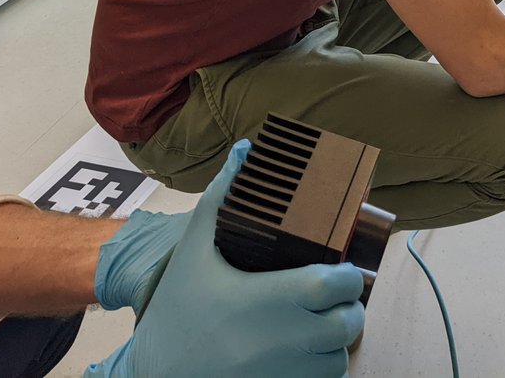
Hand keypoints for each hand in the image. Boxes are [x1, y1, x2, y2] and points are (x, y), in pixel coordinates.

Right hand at [88, 141, 365, 377]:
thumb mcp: (194, 248)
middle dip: (346, 307)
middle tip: (329, 295)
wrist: (154, 371)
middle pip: (350, 322)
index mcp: (271, 299)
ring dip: (336, 341)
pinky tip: (303, 351)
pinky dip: (322, 368)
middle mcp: (286, 340)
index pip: (340, 285)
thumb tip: (244, 150)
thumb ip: (223, 195)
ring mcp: (286, 374)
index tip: (337, 269)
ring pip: (340, 358)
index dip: (347, 275)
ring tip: (316, 323)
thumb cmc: (176, 307)